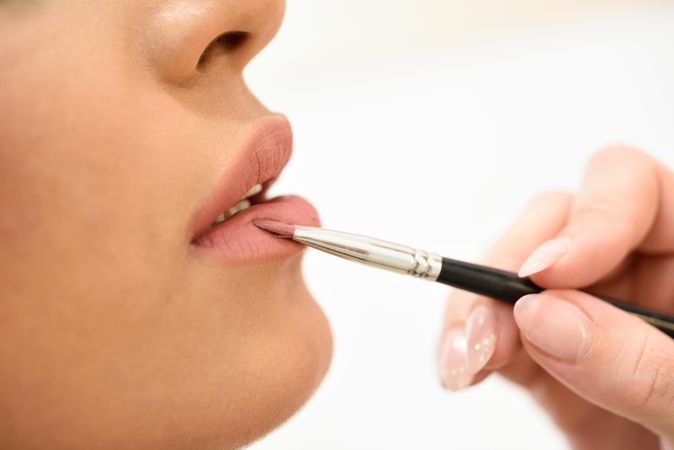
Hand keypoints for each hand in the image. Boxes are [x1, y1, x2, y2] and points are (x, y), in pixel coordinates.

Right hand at [437, 147, 673, 449]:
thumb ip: (644, 367)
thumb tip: (546, 316)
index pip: (636, 192)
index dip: (589, 218)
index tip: (547, 274)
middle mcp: (636, 280)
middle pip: (554, 225)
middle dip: (509, 271)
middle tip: (493, 328)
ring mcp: (587, 320)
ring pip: (510, 276)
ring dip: (475, 311)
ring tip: (467, 359)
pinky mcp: (550, 365)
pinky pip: (494, 333)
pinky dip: (465, 347)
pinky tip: (461, 369)